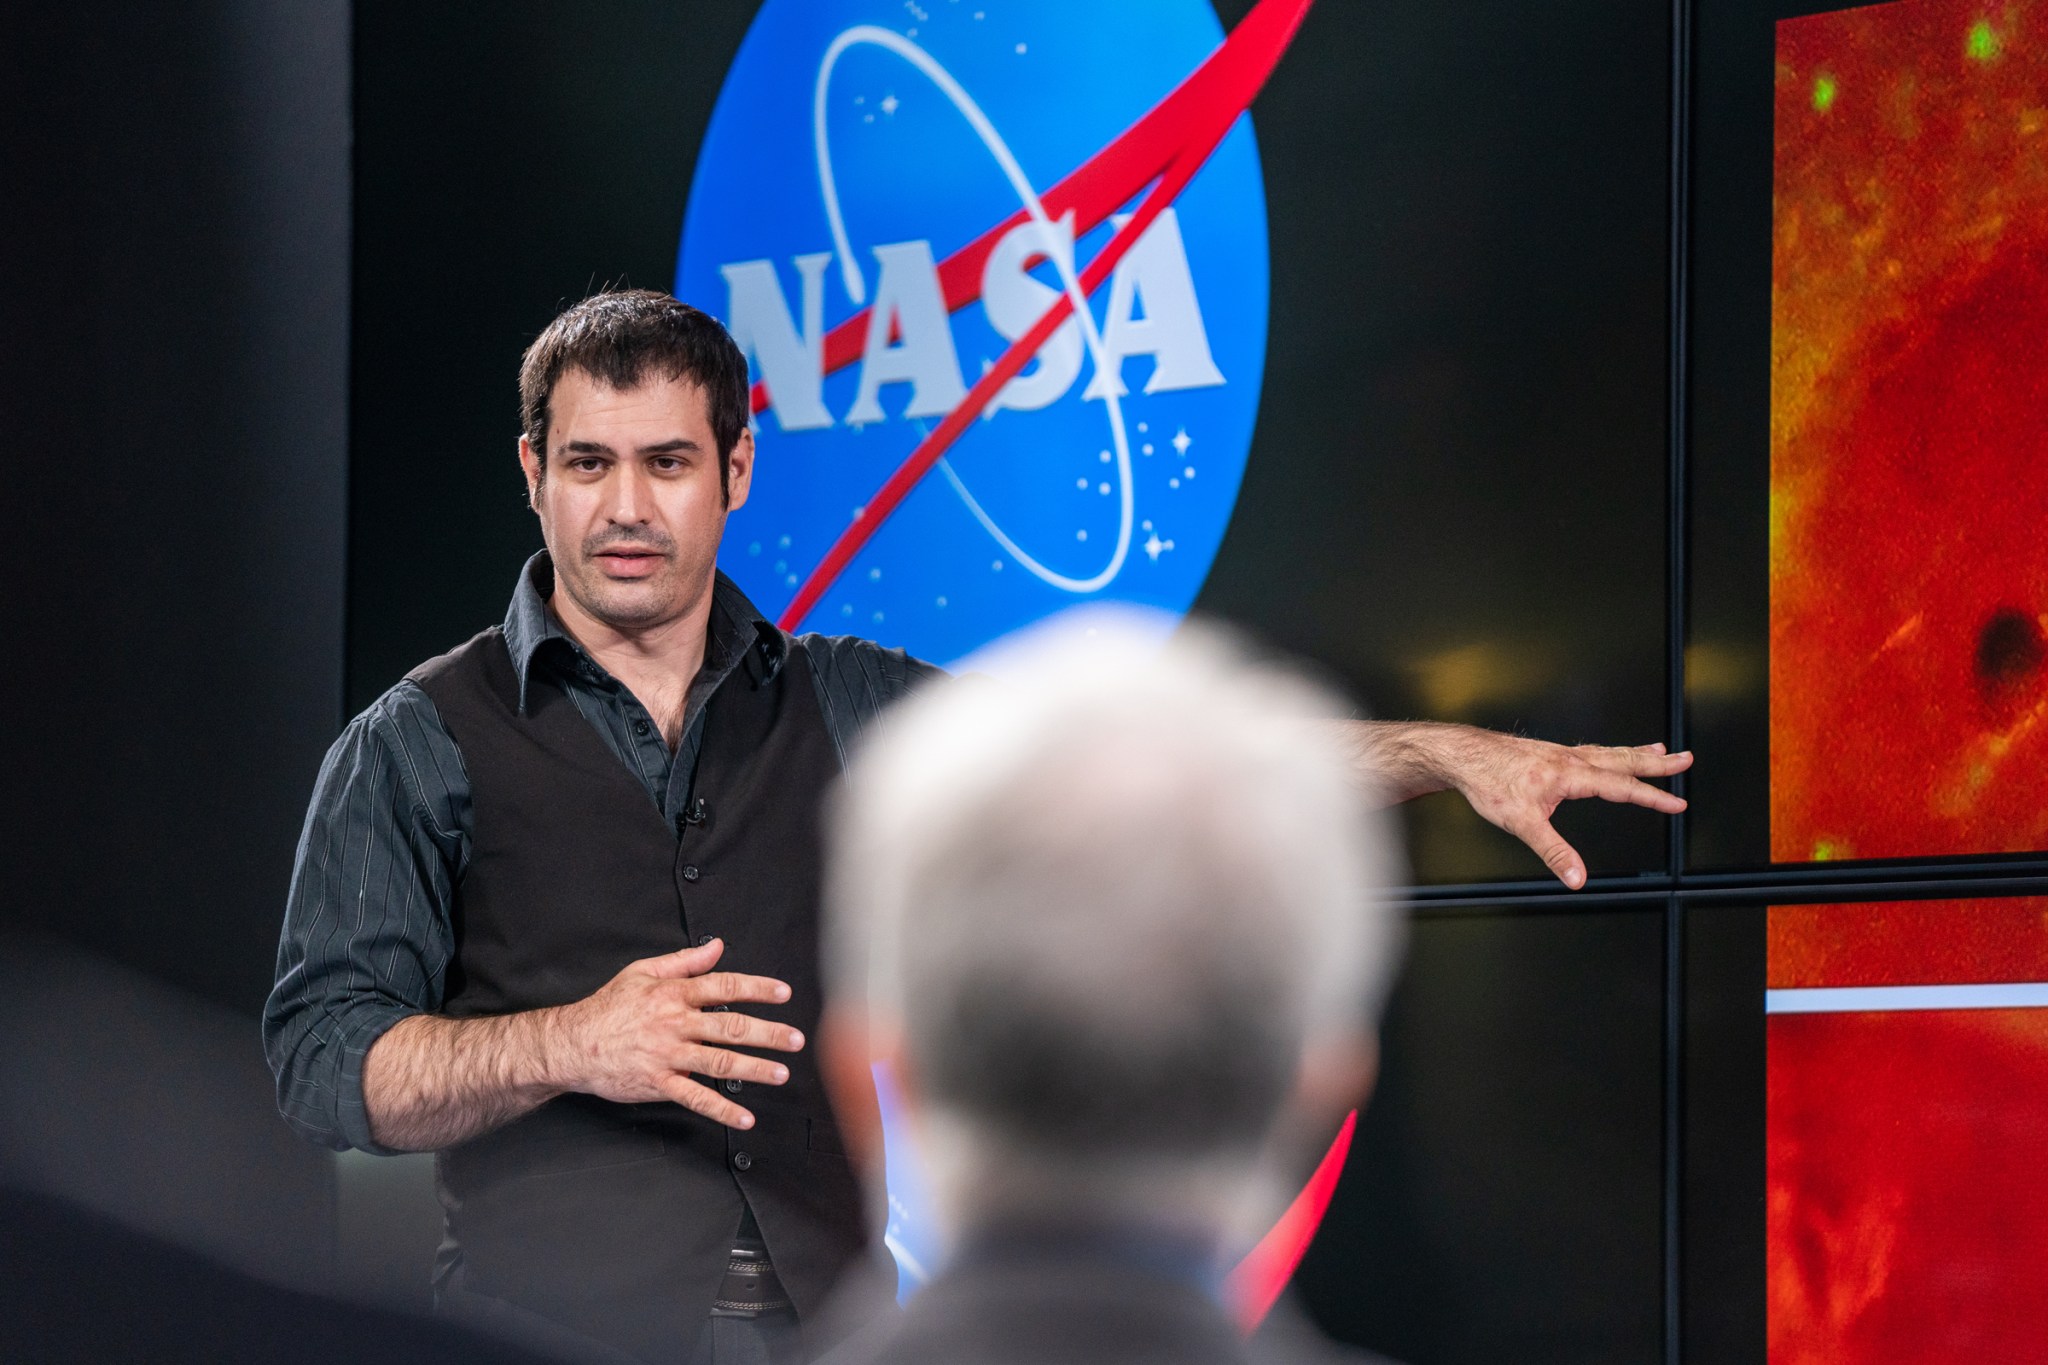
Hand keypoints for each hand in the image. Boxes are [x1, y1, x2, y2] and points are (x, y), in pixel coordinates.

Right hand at [548, 938, 805, 1128]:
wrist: (572, 1044)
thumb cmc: (608, 1008)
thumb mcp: (642, 972)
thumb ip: (684, 961)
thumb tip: (717, 946)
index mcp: (673, 994)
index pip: (724, 986)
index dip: (757, 988)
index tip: (784, 993)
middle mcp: (674, 1024)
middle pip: (730, 1027)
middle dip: (768, 1033)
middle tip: (796, 1039)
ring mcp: (667, 1055)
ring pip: (719, 1062)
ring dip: (754, 1069)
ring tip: (781, 1073)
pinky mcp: (658, 1083)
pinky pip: (695, 1098)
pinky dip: (722, 1110)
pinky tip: (744, 1117)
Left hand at [1446, 734, 1690, 887]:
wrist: (1464, 754)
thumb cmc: (1488, 782)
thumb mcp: (1521, 822)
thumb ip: (1552, 851)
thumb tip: (1575, 876)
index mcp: (1570, 775)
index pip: (1621, 787)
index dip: (1652, 797)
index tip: (1677, 804)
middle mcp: (1570, 759)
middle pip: (1623, 760)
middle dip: (1657, 763)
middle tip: (1685, 760)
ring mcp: (1560, 753)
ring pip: (1608, 752)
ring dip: (1636, 753)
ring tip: (1659, 749)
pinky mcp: (1548, 753)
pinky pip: (1590, 750)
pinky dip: (1609, 752)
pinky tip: (1607, 755)